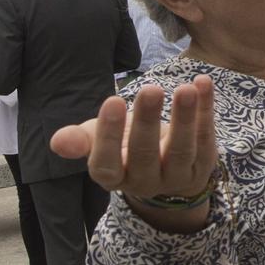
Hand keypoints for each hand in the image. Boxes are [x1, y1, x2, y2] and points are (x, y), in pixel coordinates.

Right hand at [50, 75, 217, 225]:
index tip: (112, 101)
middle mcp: (146, 181)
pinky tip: (202, 83)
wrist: (165, 167)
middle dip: (148, 122)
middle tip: (151, 90)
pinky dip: (206, 109)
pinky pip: (205, 136)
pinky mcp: (203, 164)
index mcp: (114, 177)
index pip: (107, 164)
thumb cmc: (124, 146)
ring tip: (184, 89)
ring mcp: (177, 176)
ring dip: (184, 118)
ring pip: (181, 149)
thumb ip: (80, 139)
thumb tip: (58, 142)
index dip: (108, 136)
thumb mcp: (99, 141)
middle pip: (146, 154)